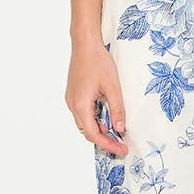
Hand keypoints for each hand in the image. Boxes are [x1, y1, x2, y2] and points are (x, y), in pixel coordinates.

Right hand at [65, 38, 127, 156]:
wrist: (85, 44)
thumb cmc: (98, 62)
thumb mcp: (112, 87)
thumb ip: (117, 109)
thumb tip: (120, 128)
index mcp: (81, 105)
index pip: (94, 135)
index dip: (108, 145)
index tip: (122, 149)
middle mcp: (73, 105)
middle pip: (87, 131)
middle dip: (105, 140)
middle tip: (121, 144)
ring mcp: (71, 99)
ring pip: (85, 123)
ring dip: (100, 129)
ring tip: (116, 131)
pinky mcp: (74, 94)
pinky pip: (83, 113)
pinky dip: (95, 119)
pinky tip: (106, 116)